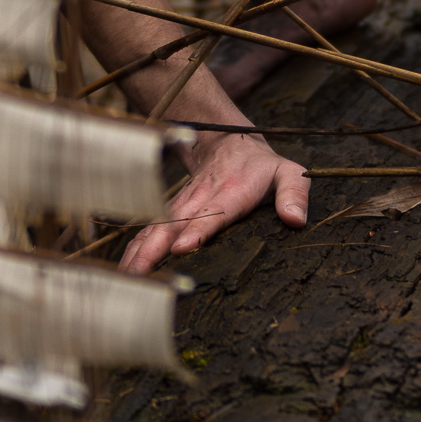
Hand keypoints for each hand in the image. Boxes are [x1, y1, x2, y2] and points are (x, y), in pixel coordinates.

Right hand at [121, 131, 308, 273]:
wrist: (230, 143)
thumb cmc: (263, 167)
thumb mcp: (289, 173)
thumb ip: (295, 194)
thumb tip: (295, 220)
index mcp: (231, 192)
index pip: (213, 212)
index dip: (198, 229)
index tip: (182, 247)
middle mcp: (201, 199)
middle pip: (173, 224)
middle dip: (154, 248)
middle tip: (139, 274)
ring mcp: (183, 205)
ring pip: (156, 228)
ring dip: (139, 251)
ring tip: (127, 278)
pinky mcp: (172, 212)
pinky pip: (150, 230)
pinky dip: (135, 248)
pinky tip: (125, 270)